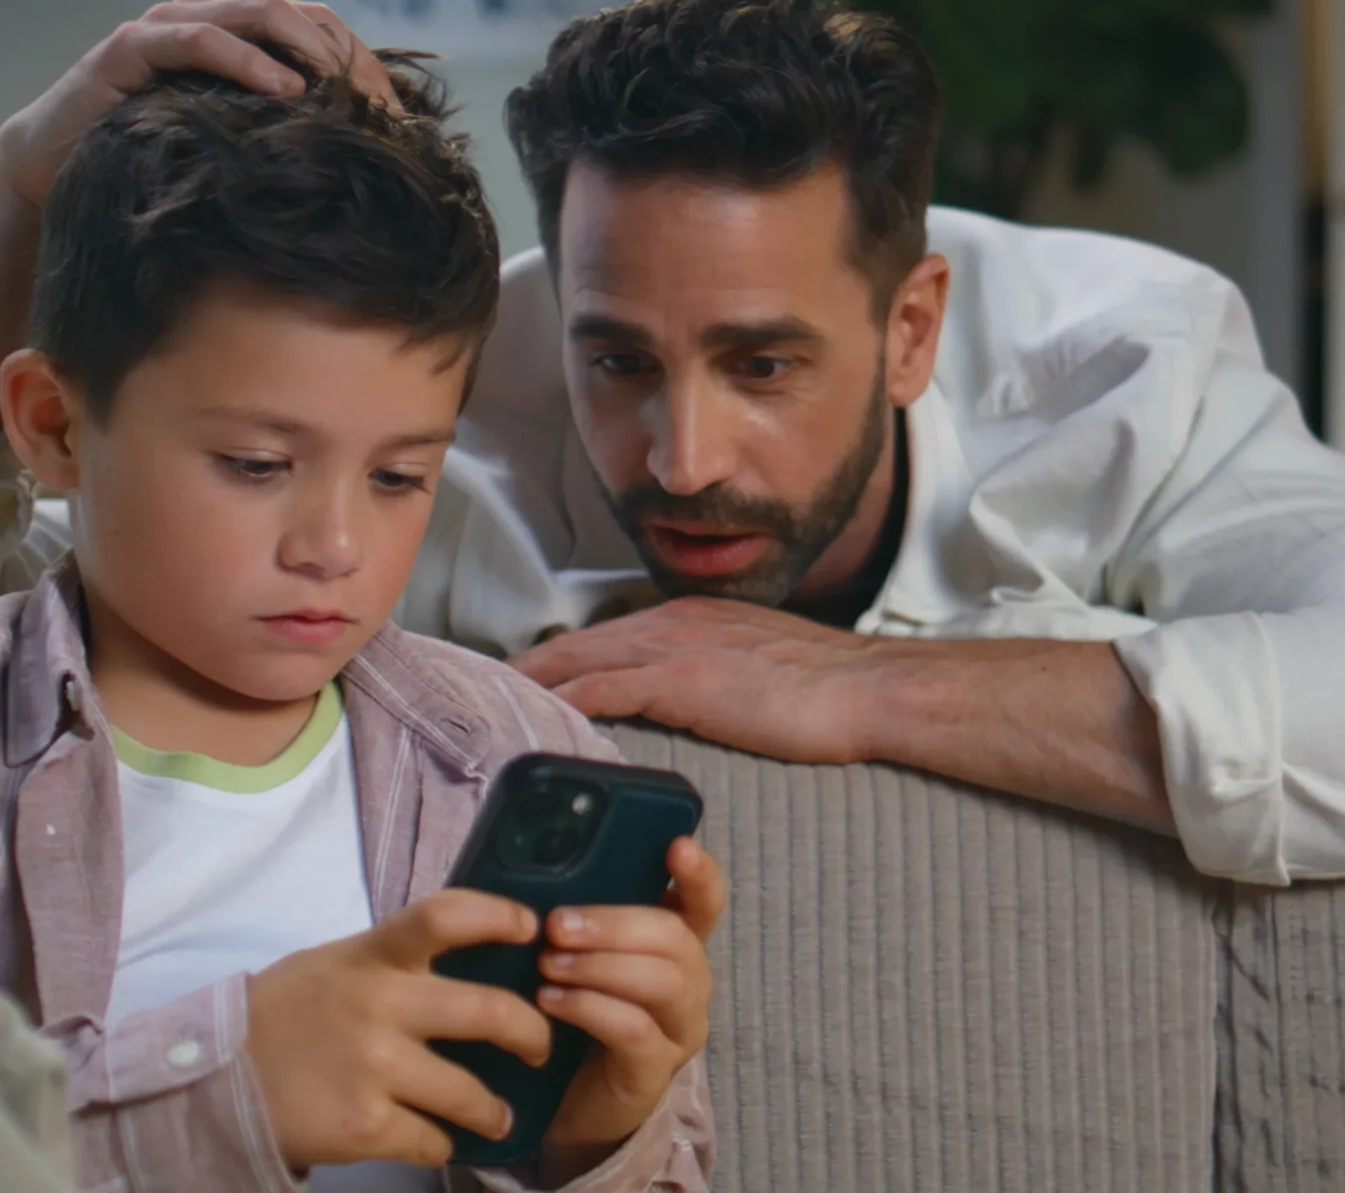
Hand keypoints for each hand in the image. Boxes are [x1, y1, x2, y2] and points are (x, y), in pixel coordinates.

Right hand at [0, 0, 400, 214]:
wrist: (50, 172)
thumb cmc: (148, 162)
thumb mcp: (230, 146)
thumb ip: (279, 136)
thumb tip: (364, 166)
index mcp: (239, 34)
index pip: (320, 28)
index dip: (365, 65)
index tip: (401, 119)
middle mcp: (208, 16)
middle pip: (301, 15)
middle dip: (350, 60)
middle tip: (384, 112)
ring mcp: (169, 25)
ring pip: (260, 13)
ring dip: (311, 52)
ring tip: (347, 96)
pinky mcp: (132, 47)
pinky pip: (200, 39)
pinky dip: (247, 60)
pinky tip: (284, 91)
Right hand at [246, 889, 552, 1169]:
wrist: (218, 1077)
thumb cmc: (286, 1014)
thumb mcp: (336, 964)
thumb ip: (395, 958)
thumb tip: (474, 949)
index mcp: (372, 956)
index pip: (445, 916)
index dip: (499, 916)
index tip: (530, 928)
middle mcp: (380, 1005)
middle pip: (490, 1012)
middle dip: (533, 1035)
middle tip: (539, 1048)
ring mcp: (375, 1068)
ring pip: (472, 1094)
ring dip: (494, 1112)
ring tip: (497, 1117)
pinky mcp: (366, 1126)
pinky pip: (434, 1140)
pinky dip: (442, 1144)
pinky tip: (435, 1139)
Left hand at [510, 598, 879, 763]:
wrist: (872, 688)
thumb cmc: (828, 689)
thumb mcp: (754, 668)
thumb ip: (709, 678)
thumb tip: (684, 707)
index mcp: (686, 619)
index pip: (598, 640)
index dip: (551, 663)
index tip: (515, 687)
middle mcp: (669, 623)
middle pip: (571, 646)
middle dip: (522, 673)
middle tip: (472, 700)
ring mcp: (674, 648)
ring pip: (576, 663)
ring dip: (527, 689)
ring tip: (483, 716)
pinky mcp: (682, 680)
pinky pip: (602, 690)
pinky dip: (561, 705)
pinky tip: (532, 724)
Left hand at [539, 837, 727, 1179]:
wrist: (561, 1102)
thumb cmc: (567, 1013)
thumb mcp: (572, 957)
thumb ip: (574, 918)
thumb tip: (535, 869)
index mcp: (673, 944)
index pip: (704, 901)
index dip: (698, 873)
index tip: (677, 845)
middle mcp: (690, 983)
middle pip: (676, 937)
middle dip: (615, 924)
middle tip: (557, 924)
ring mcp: (679, 1029)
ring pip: (664, 981)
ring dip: (601, 966)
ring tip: (549, 965)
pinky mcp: (655, 1072)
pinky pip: (635, 1030)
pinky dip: (591, 1008)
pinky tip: (551, 1003)